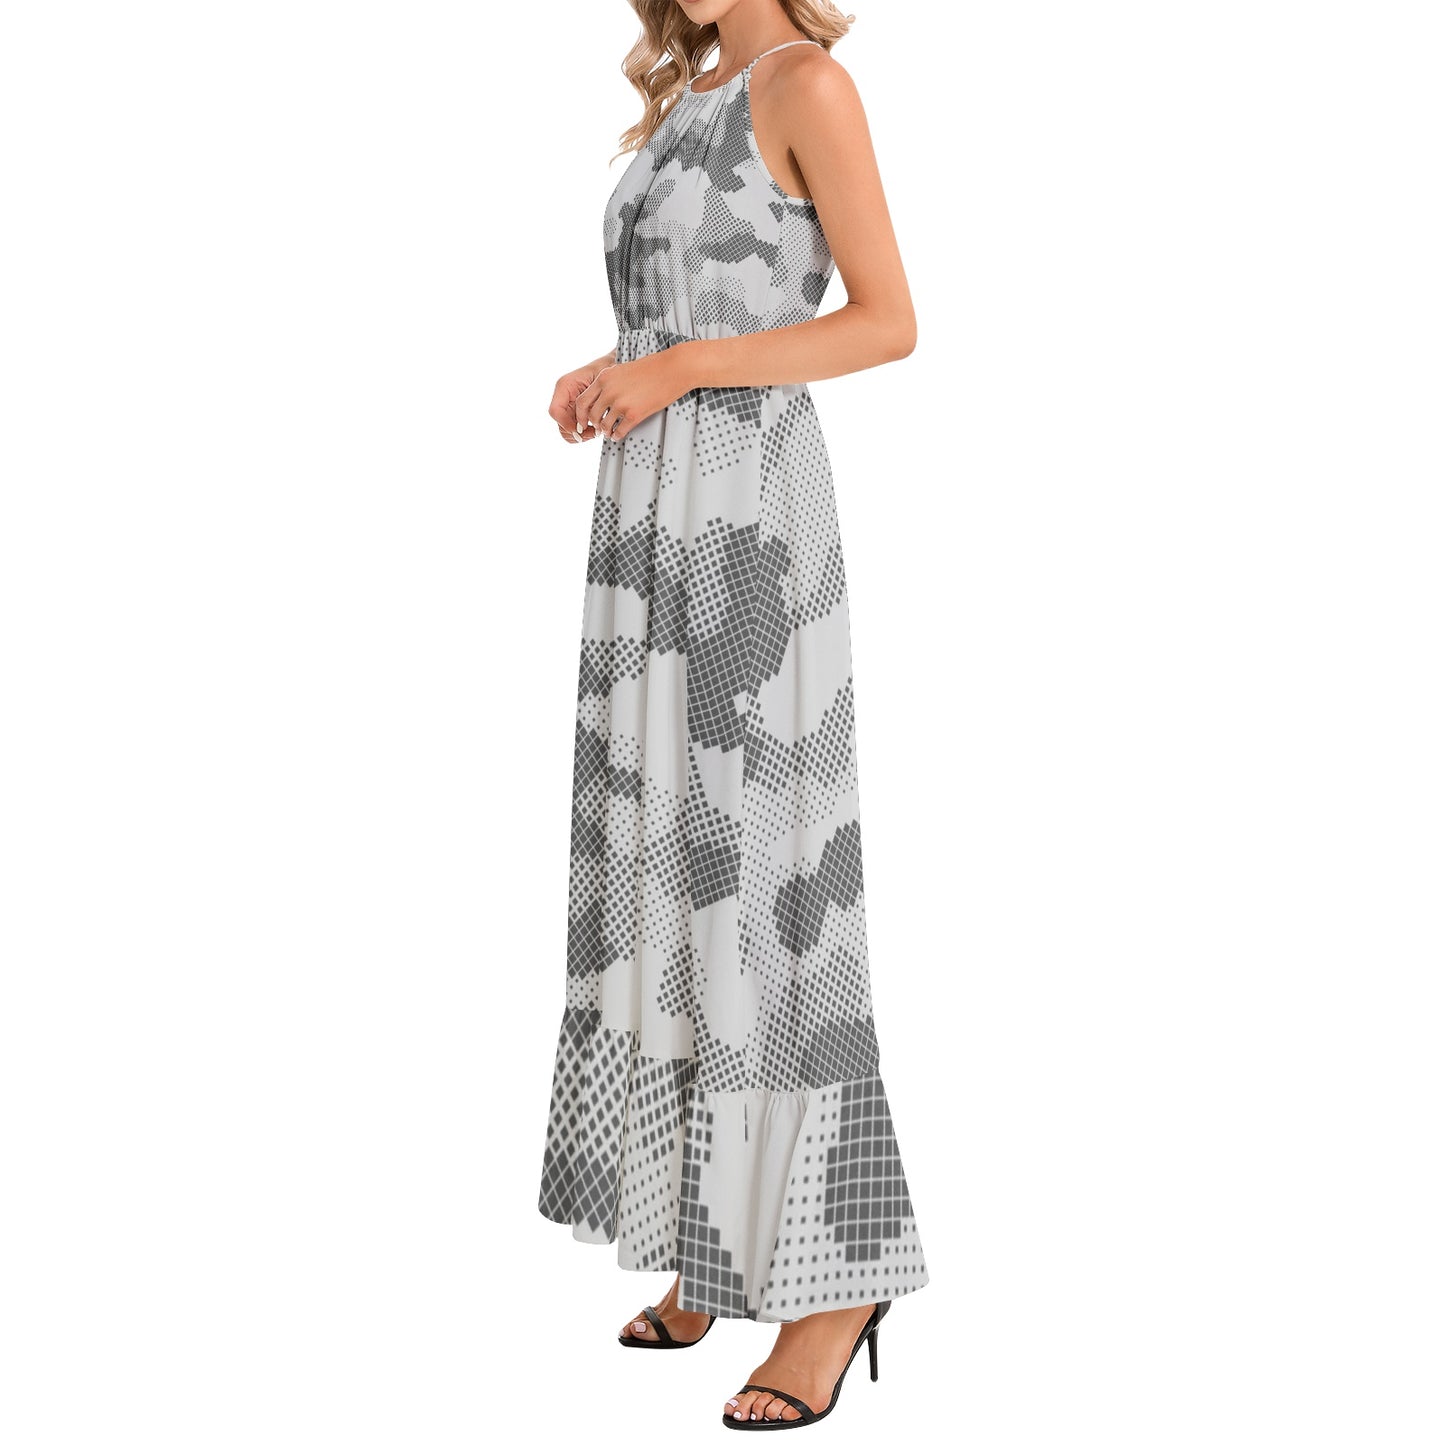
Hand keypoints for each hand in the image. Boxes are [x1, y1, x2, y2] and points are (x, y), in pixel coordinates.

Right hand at [548, 354, 614, 444]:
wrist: (613, 366)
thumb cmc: (607, 370)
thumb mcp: (599, 383)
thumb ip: (587, 403)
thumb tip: (582, 426)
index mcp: (564, 386)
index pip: (555, 411)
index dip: (566, 424)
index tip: (581, 430)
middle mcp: (563, 396)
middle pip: (560, 424)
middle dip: (576, 432)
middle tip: (593, 433)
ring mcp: (569, 405)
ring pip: (566, 429)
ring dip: (581, 435)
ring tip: (596, 431)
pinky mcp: (576, 412)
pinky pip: (574, 429)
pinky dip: (584, 433)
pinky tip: (595, 430)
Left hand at [574, 349, 693, 444]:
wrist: (673, 369)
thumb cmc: (651, 368)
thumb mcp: (623, 369)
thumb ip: (609, 382)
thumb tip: (601, 397)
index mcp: (604, 378)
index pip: (582, 400)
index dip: (581, 414)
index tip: (584, 420)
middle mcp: (609, 391)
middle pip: (591, 415)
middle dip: (593, 425)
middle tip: (598, 428)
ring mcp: (621, 403)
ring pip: (604, 425)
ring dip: (605, 431)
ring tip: (609, 432)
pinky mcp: (634, 414)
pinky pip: (619, 431)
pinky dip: (617, 436)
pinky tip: (618, 435)